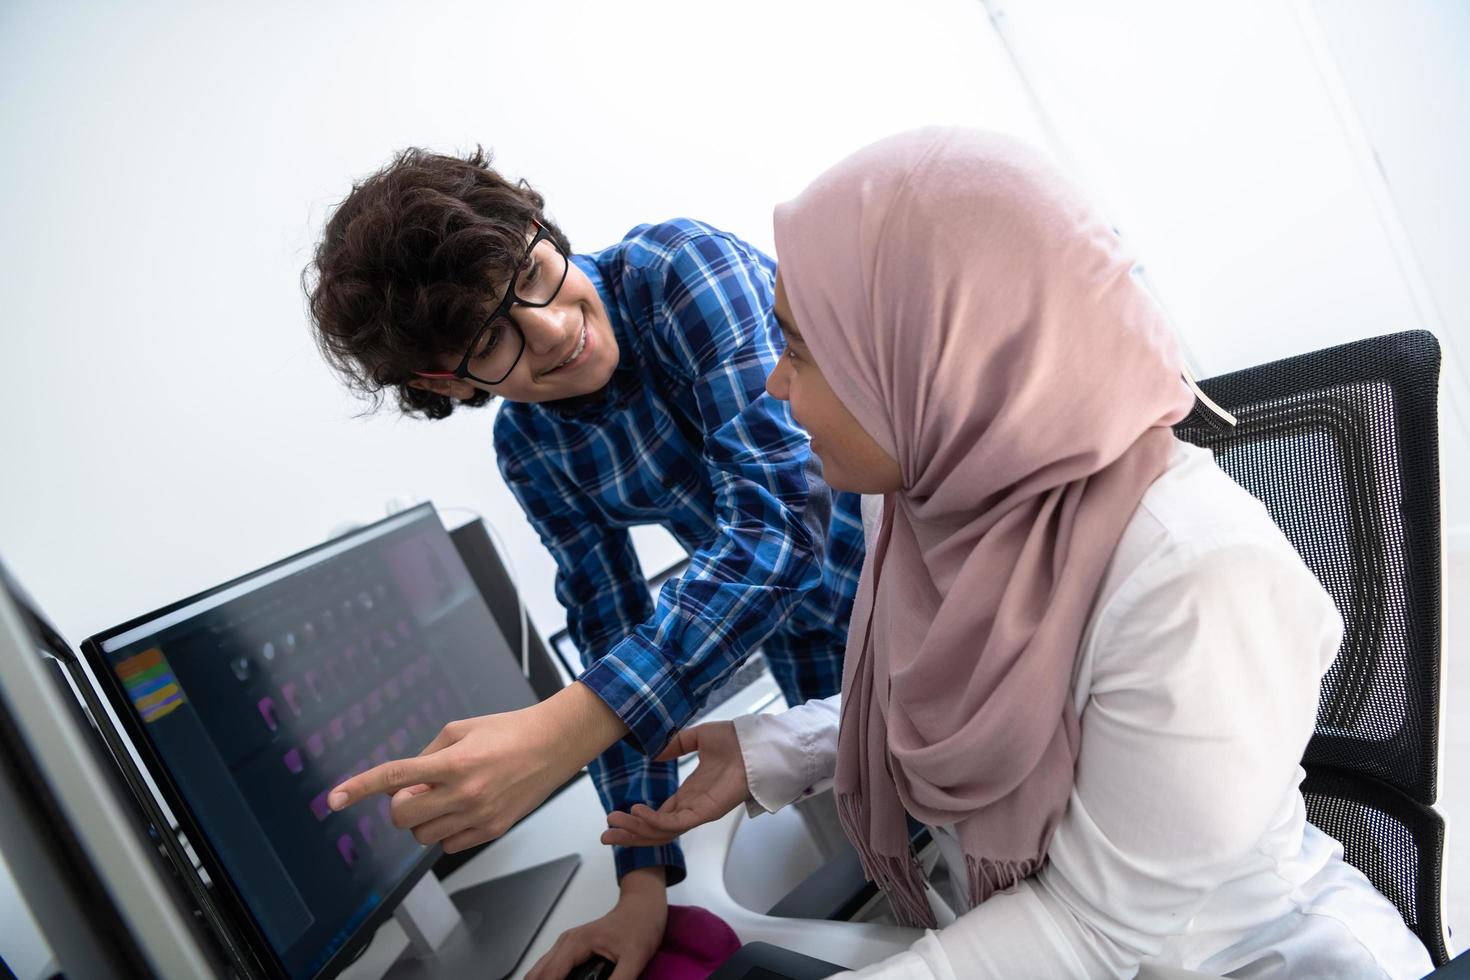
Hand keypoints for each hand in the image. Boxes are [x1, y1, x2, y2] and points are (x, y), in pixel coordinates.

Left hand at [327, 682, 624, 851]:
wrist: (554, 744)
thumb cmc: (508, 730)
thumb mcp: (461, 729)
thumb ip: (427, 755)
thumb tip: (407, 785)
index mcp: (453, 762)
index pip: (394, 777)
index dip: (359, 787)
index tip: (334, 799)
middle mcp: (464, 792)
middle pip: (402, 817)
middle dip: (400, 807)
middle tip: (418, 792)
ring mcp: (479, 815)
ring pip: (423, 836)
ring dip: (423, 820)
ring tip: (447, 797)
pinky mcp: (492, 830)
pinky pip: (448, 845)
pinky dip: (445, 832)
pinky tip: (462, 810)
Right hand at [525, 867, 667, 979]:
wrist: (642, 908)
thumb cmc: (639, 926)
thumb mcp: (634, 958)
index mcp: (576, 943)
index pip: (551, 976)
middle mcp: (566, 943)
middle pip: (537, 974)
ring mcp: (566, 945)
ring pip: (539, 971)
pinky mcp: (570, 950)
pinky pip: (549, 969)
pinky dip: (550, 979)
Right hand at [602, 721, 747, 846]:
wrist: (757, 744)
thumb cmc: (736, 741)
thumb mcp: (699, 738)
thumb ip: (677, 744)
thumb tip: (656, 753)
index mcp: (691, 793)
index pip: (659, 815)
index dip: (637, 820)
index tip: (615, 818)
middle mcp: (692, 806)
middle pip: (656, 830)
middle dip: (630, 835)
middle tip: (605, 836)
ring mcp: (699, 811)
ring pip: (662, 831)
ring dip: (636, 832)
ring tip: (614, 828)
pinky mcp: (706, 812)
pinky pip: (675, 824)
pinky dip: (655, 821)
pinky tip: (637, 814)